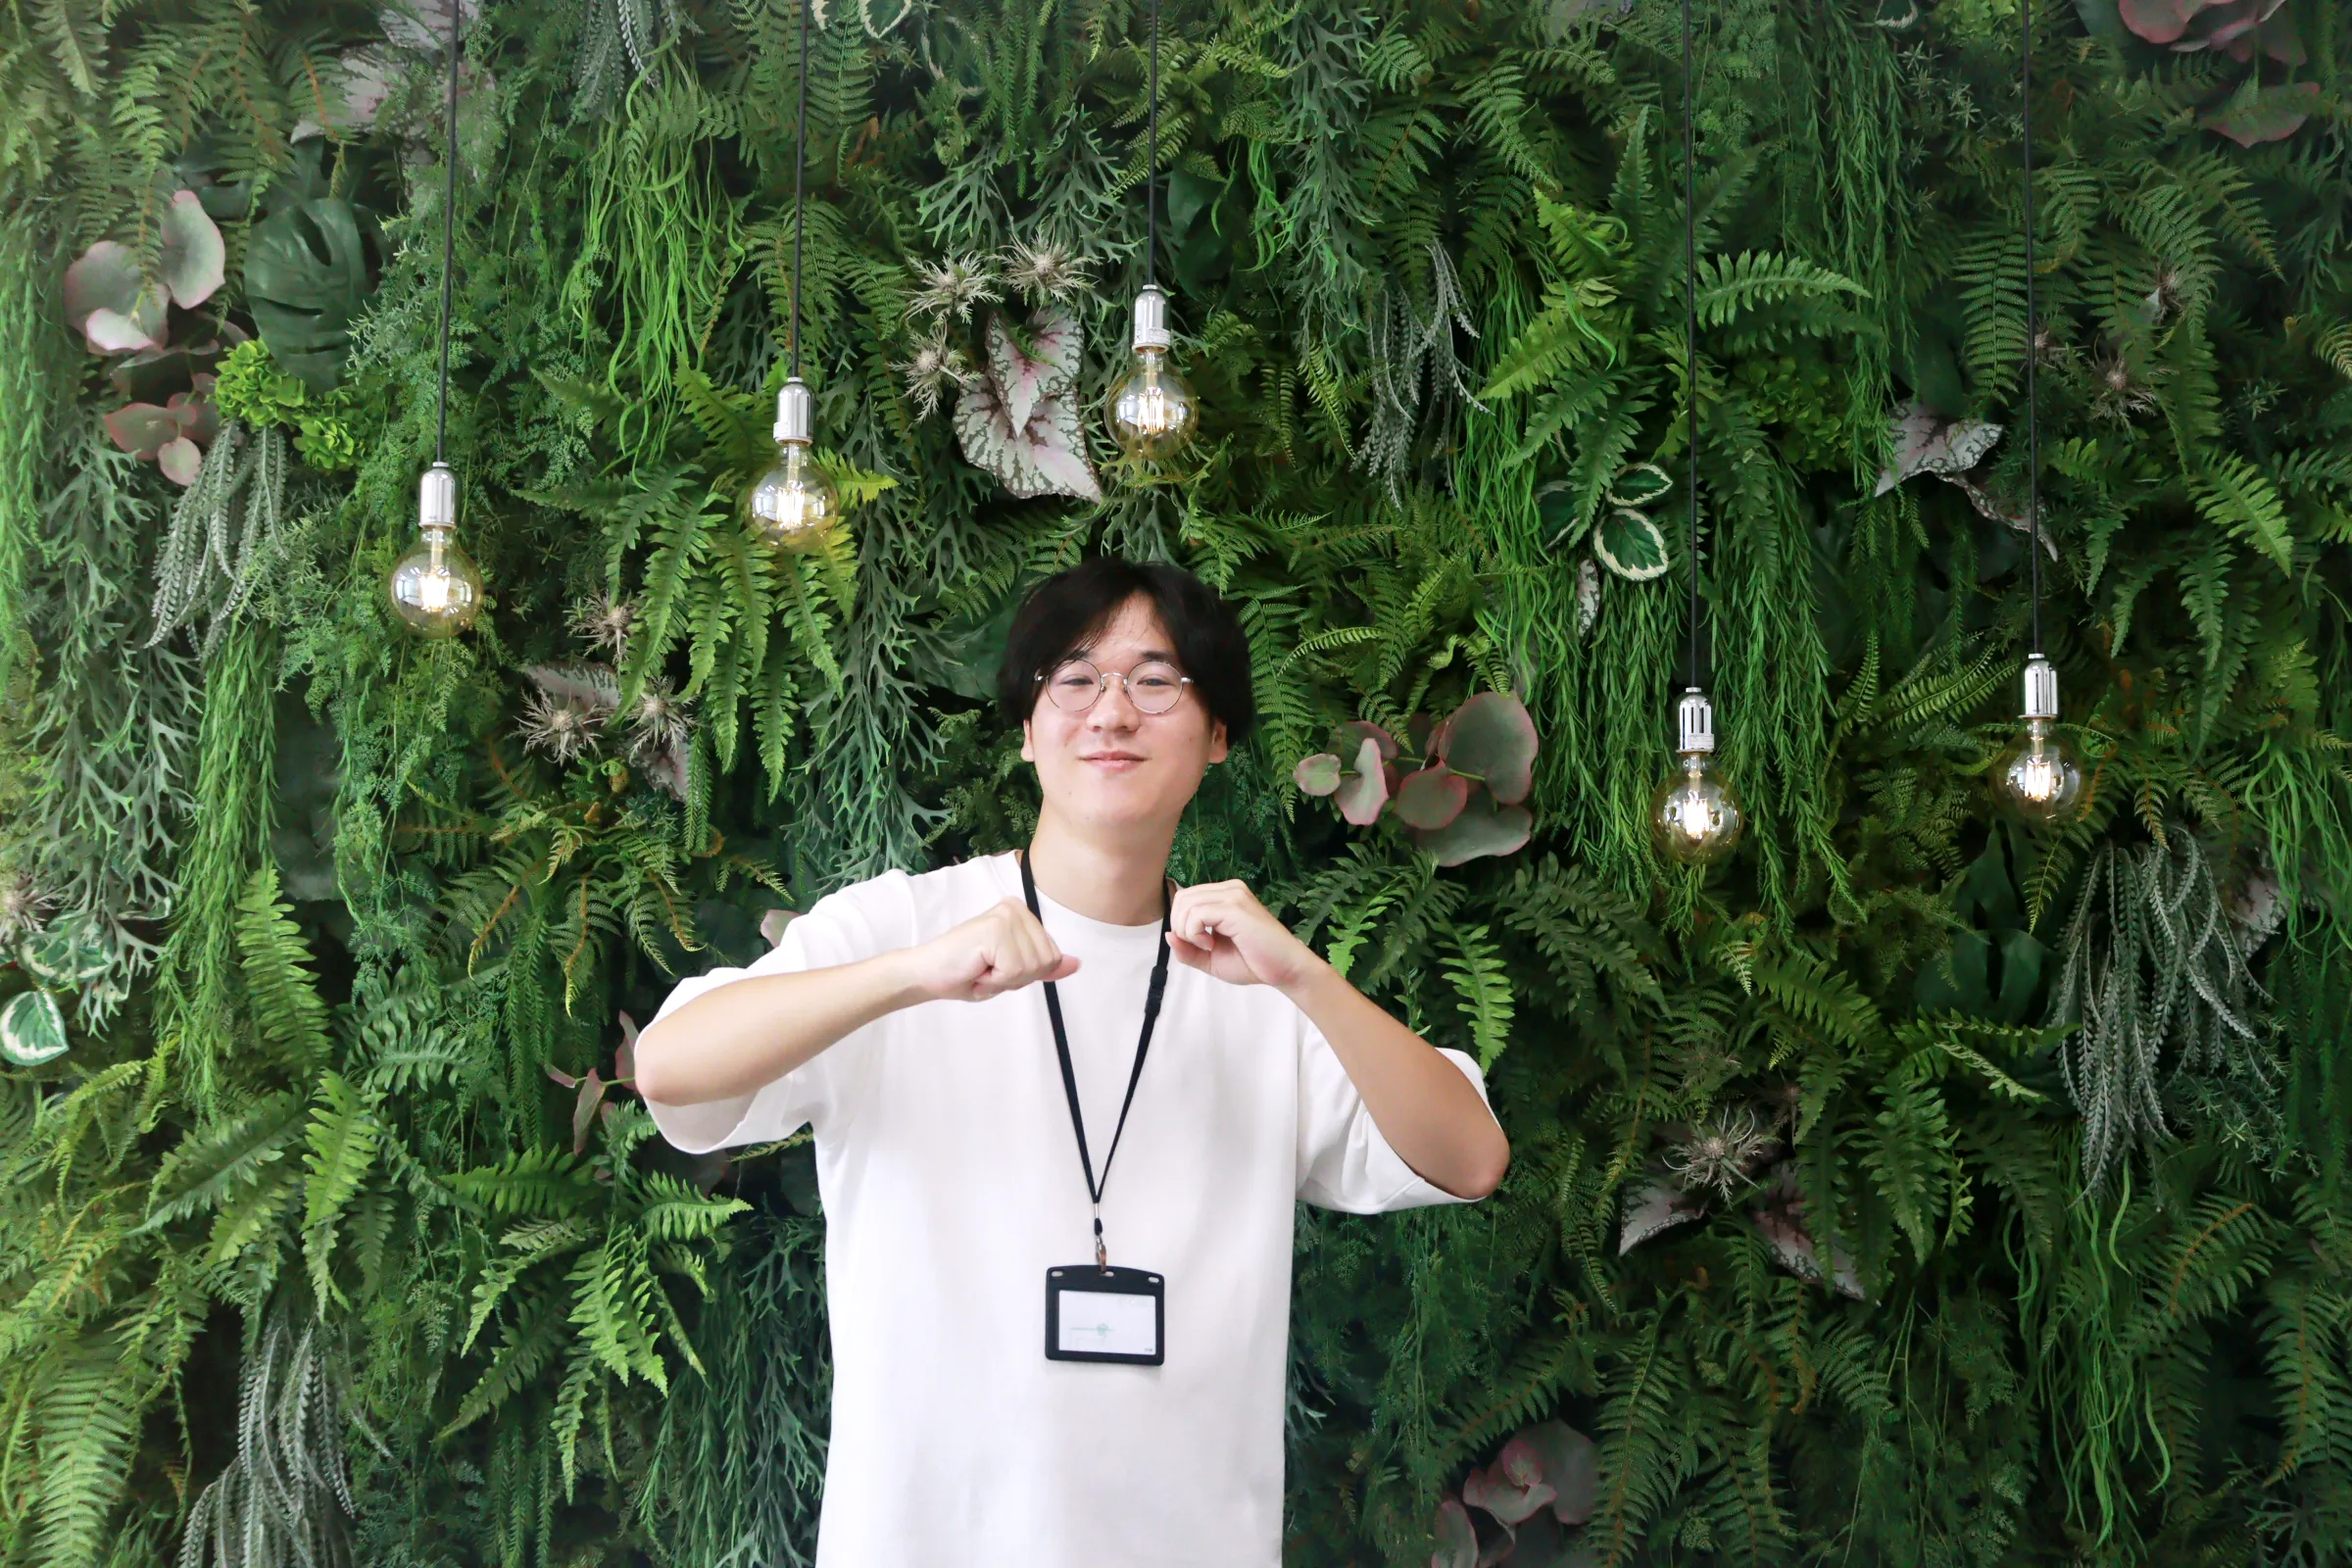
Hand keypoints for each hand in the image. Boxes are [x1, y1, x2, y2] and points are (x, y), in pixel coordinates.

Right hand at [909, 899, 1079, 1002]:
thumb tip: (1076, 964)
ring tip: (981, 968)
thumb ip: (1045, 966)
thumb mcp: (1013, 972)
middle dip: (1017, 977)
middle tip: (987, 969)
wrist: (928, 974)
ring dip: (1005, 979)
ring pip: (1032, 967)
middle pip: (1046, 961)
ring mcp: (1006, 916)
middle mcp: (1017, 908)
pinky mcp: (996, 929)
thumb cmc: (966, 972)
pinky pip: (1015, 970)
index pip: (1052, 955)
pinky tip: (977, 968)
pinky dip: (995, 980)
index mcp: (1022, 913)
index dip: (1026, 973)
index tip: (998, 967)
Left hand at [1166, 880, 1324, 991]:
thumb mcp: (1210, 959)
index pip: (1185, 898)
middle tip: (1200, 946)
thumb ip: (1187, 949)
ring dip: (1187, 931)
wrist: (1285, 970)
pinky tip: (1212, 945)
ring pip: (1186, 903)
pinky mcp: (1235, 907)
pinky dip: (1195, 933)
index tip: (1199, 944)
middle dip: (1180, 927)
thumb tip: (1167, 934)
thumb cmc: (1254, 963)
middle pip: (1182, 898)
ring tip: (1208, 946)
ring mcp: (1233, 895)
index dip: (1181, 924)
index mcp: (1225, 895)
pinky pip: (1196, 914)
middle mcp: (1230, 888)